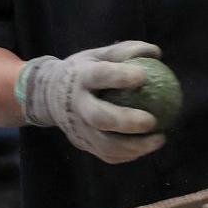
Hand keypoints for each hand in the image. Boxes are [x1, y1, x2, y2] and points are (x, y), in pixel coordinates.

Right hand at [17, 41, 166, 163]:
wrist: (47, 95)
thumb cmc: (82, 72)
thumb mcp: (97, 55)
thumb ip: (124, 52)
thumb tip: (155, 52)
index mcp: (80, 78)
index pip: (99, 76)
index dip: (120, 76)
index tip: (143, 76)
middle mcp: (77, 105)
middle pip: (99, 118)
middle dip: (126, 121)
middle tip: (152, 120)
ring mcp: (78, 128)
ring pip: (105, 144)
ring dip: (135, 146)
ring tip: (160, 138)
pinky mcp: (82, 144)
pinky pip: (107, 154)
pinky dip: (129, 154)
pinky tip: (147, 146)